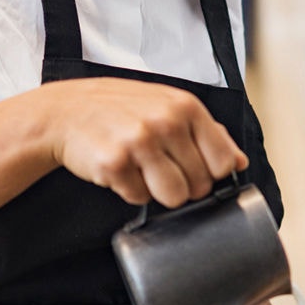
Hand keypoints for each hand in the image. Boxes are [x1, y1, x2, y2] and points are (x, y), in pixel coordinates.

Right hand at [42, 78, 246, 206]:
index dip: (208, 173)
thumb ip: (208, 132)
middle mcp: (165, 121)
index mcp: (186, 107)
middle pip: (199, 186)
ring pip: (173, 198)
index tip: (189, 165)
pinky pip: (138, 198)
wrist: (66, 111)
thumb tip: (239, 161)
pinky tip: (118, 168)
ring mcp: (139, 142)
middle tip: (156, 165)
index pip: (223, 163)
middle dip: (180, 184)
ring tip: (139, 168)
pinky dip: (128, 190)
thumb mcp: (168, 106)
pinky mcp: (113, 163)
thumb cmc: (120, 108)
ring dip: (155, 191)